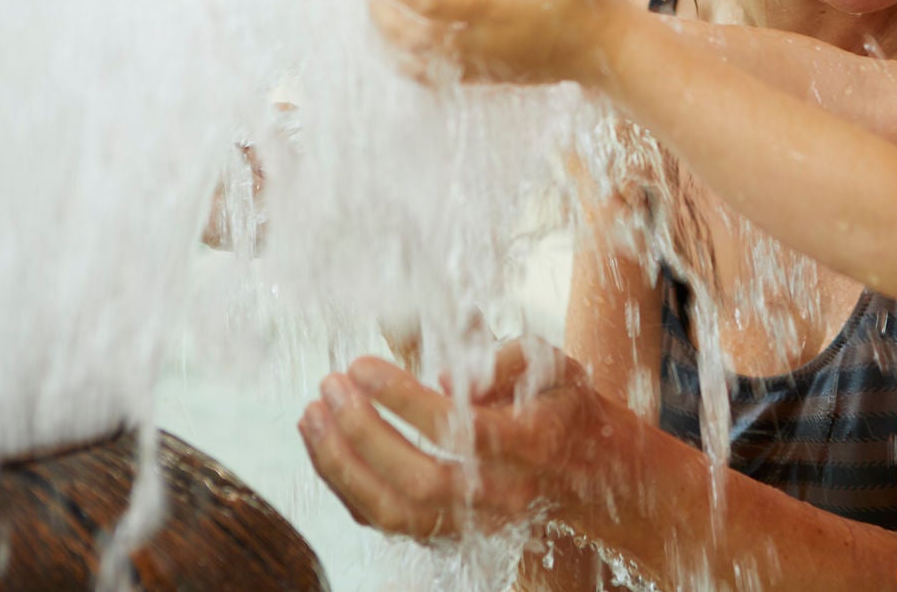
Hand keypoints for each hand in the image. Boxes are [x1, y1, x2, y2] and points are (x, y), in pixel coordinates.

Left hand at [299, 341, 602, 539]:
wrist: (583, 467)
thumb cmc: (557, 402)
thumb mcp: (552, 364)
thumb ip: (506, 361)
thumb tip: (449, 378)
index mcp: (535, 446)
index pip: (462, 430)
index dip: (405, 399)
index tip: (363, 365)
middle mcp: (505, 496)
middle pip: (423, 480)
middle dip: (365, 433)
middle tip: (331, 385)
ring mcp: (473, 524)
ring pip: (396, 513)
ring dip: (343, 465)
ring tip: (312, 413)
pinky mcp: (446, 535)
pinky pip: (384, 521)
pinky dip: (345, 484)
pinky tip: (323, 440)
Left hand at [368, 0, 628, 86]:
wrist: (612, 54)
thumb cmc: (590, 2)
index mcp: (494, 9)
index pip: (425, 0)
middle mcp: (481, 43)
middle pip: (409, 36)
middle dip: (380, 9)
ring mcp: (482, 66)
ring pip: (416, 63)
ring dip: (388, 39)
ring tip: (377, 11)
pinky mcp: (487, 78)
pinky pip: (433, 77)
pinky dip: (408, 60)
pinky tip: (403, 42)